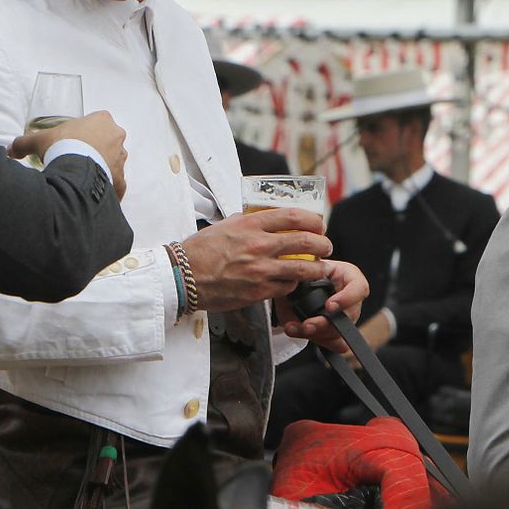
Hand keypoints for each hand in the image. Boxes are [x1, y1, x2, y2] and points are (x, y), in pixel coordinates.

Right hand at [8, 110, 127, 198]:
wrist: (74, 171)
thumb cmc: (62, 147)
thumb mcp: (39, 140)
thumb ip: (24, 143)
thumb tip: (11, 149)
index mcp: (102, 120)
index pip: (95, 122)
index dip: (83, 132)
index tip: (72, 141)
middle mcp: (116, 136)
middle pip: (107, 141)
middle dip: (95, 150)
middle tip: (76, 159)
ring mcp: (121, 158)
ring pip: (113, 162)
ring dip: (102, 168)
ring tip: (82, 178)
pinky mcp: (120, 179)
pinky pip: (117, 185)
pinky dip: (109, 190)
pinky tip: (95, 195)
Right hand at [182, 208, 331, 311]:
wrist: (183, 277)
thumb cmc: (201, 250)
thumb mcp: (225, 225)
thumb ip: (248, 221)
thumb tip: (268, 218)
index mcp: (250, 224)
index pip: (293, 217)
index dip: (313, 220)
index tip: (319, 224)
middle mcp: (258, 245)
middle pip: (305, 241)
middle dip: (322, 243)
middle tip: (325, 246)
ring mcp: (259, 270)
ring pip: (302, 268)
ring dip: (316, 267)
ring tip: (319, 266)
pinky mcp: (258, 292)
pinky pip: (286, 287)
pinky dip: (293, 284)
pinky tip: (292, 281)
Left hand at [279, 260, 368, 353]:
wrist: (291, 285)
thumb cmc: (302, 272)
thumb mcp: (302, 267)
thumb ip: (305, 273)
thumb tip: (300, 279)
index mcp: (347, 276)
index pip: (359, 288)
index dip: (347, 299)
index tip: (329, 306)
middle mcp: (350, 297)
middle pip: (348, 317)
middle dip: (325, 324)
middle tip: (307, 325)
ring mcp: (345, 316)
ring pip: (340, 333)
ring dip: (316, 334)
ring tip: (295, 328)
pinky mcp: (336, 332)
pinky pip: (336, 344)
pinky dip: (317, 341)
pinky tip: (300, 332)